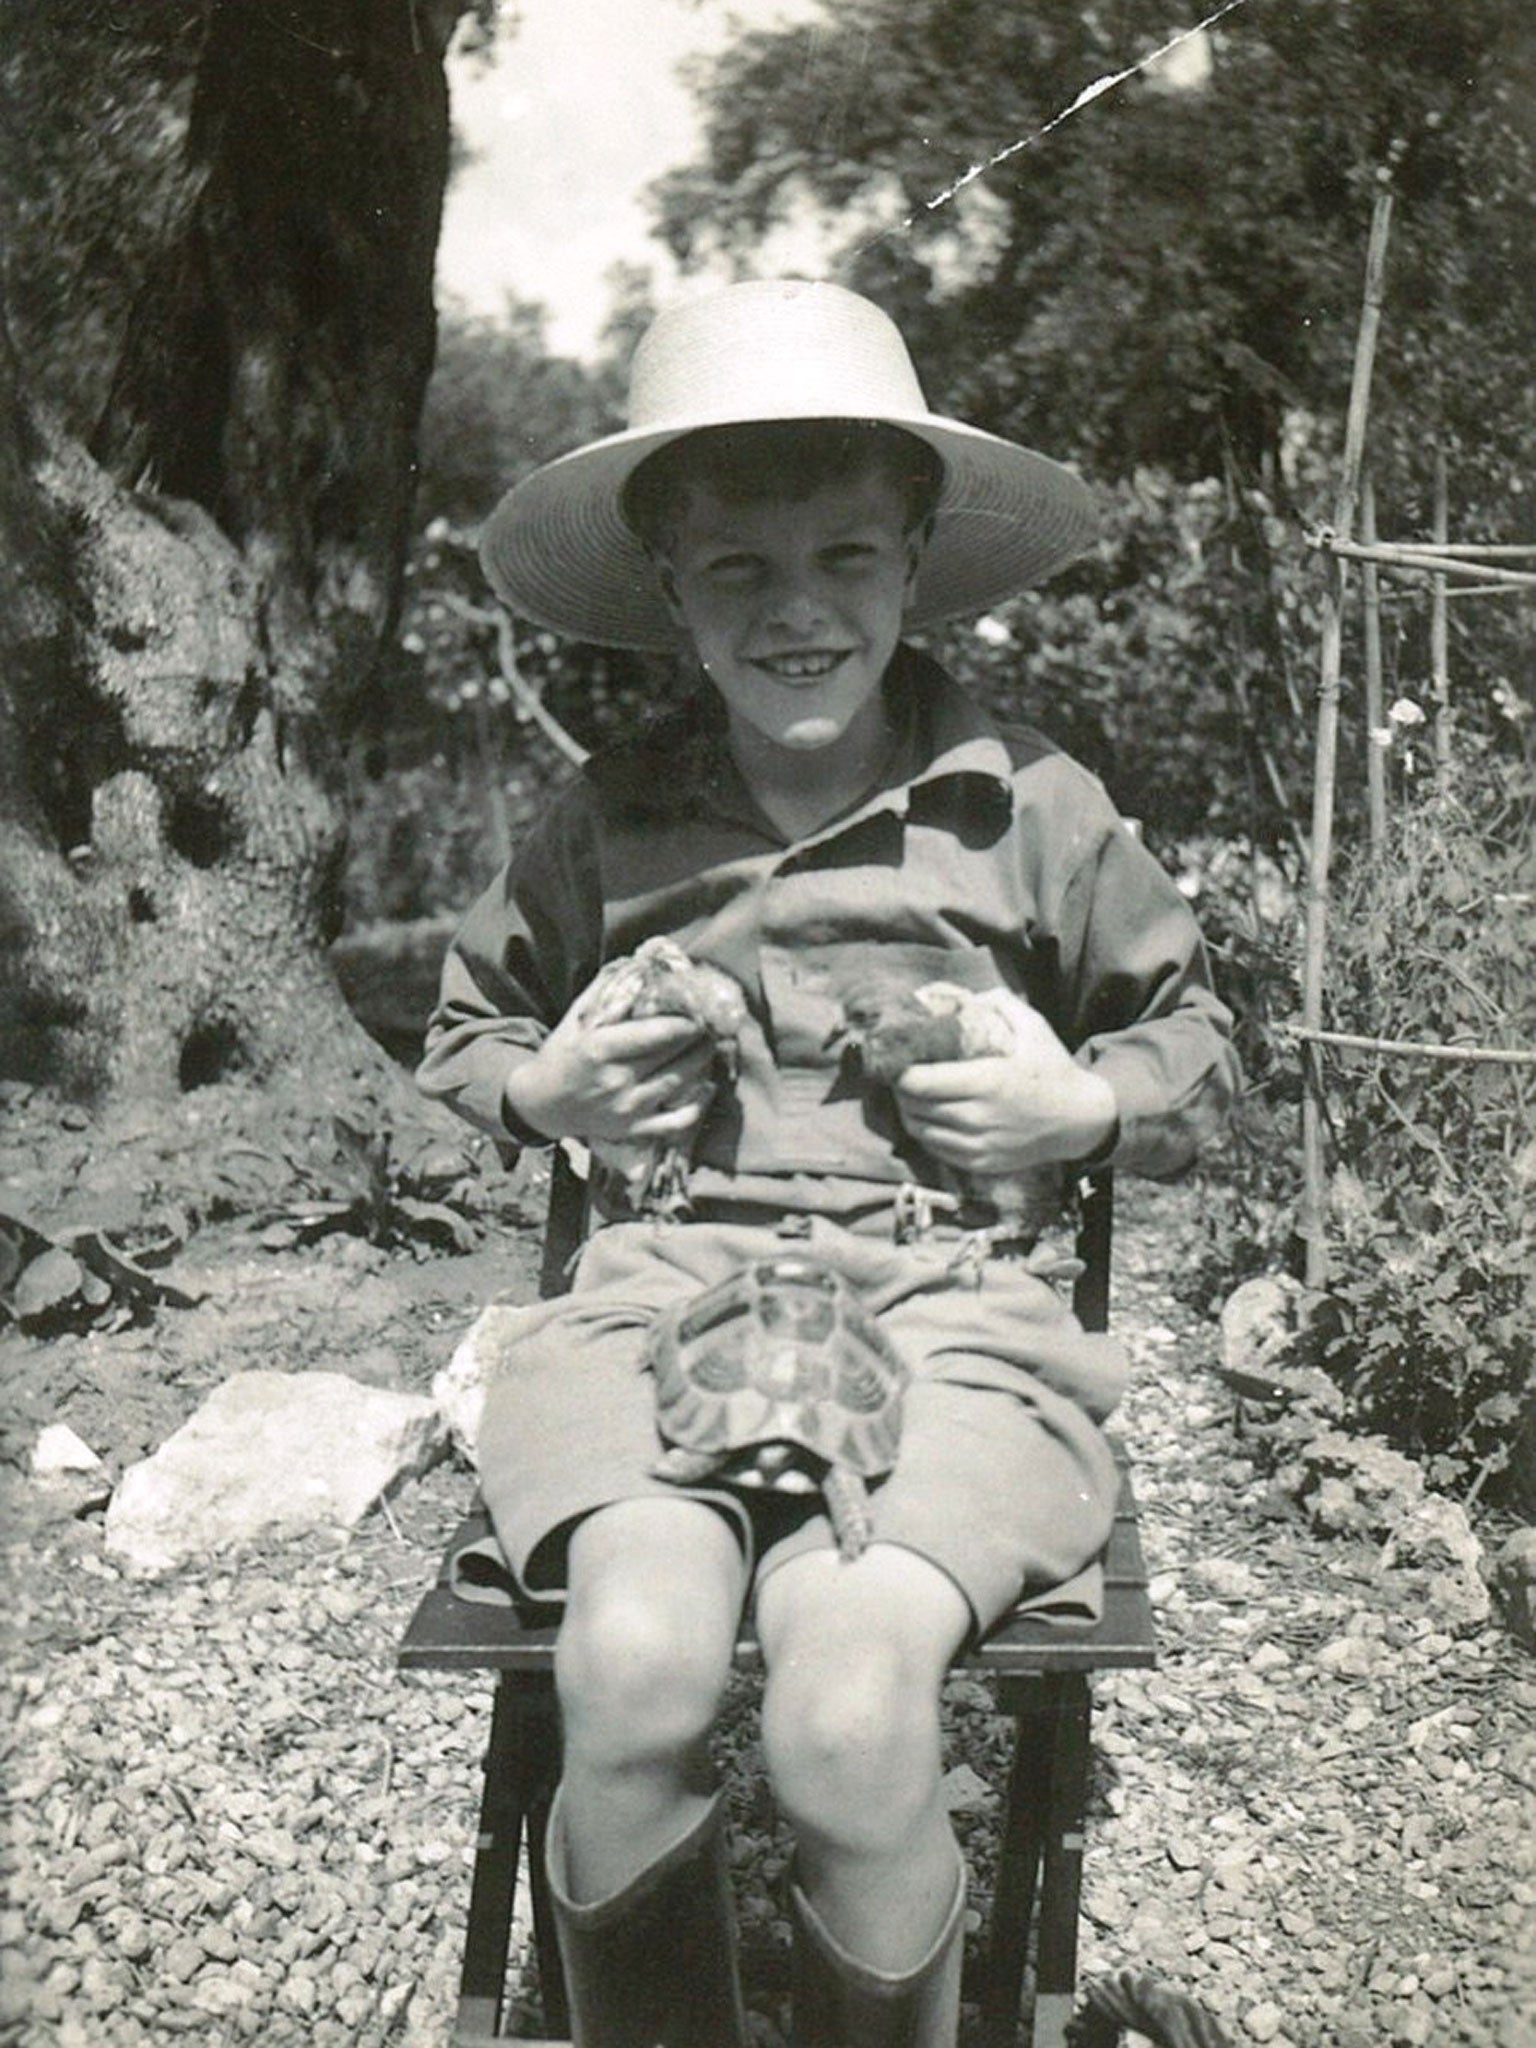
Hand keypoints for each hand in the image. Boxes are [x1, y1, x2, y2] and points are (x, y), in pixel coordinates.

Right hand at [503, 1008, 717, 1146]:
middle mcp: (616, 1082)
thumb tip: (642, 960)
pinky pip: (679, 1121)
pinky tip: (705, 1084)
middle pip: (675, 1056)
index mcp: (600, 1050)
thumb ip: (607, 988)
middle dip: (699, 1038)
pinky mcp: (635, 1131)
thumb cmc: (563, 1054)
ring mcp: (628, 1110)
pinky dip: (699, 1103)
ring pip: (683, 1084)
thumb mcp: (577, 1018)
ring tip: (709, 1045)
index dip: (686, 1022)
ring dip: (703, 1062)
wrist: (542, 1104)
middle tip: (711, 1023)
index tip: (700, 1011)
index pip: (656, 1034)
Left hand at [893, 1007, 1117, 1173]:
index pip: (922, 1082)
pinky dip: (925, 1133)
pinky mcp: (980, 1163)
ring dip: (908, 1112)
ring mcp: (979, 1144)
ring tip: (910, 1094)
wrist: (1080, 1121)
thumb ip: (1000, 1004)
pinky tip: (928, 1117)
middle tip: (900, 1073)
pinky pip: (936, 1150)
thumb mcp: (1035, 1028)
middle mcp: (980, 1117)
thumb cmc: (1053, 1071)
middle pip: (915, 1106)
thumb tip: (963, 996)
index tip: (897, 1058)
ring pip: (920, 1131)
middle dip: (900, 1089)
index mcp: (989, 1081)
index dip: (900, 1071)